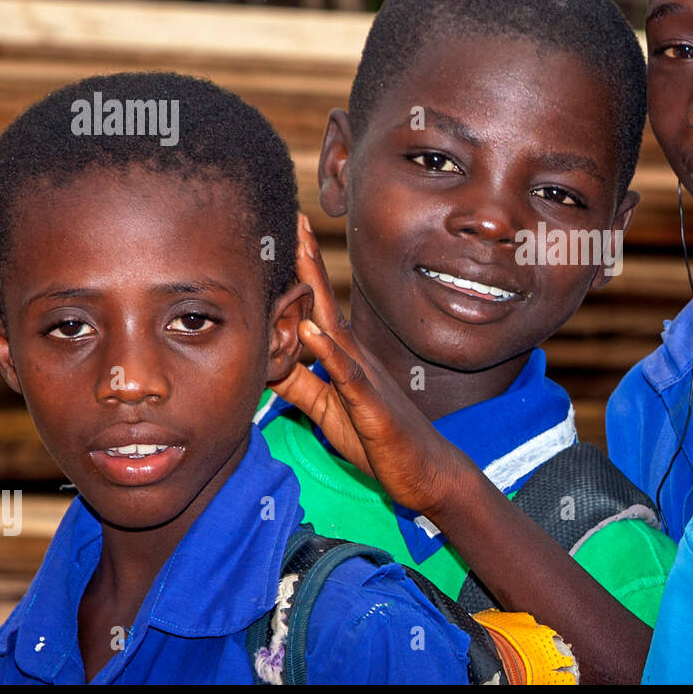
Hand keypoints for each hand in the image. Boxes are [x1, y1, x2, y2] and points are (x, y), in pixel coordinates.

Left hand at [267, 214, 476, 518]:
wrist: (425, 472)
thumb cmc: (379, 440)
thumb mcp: (329, 410)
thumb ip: (300, 384)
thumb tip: (267, 361)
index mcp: (345, 358)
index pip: (318, 308)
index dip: (302, 273)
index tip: (287, 236)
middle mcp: (356, 358)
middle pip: (326, 302)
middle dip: (309, 262)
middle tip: (294, 221)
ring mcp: (366, 378)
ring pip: (336, 327)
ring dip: (317, 291)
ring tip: (300, 256)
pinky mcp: (371, 405)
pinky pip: (348, 374)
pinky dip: (329, 351)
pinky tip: (311, 330)